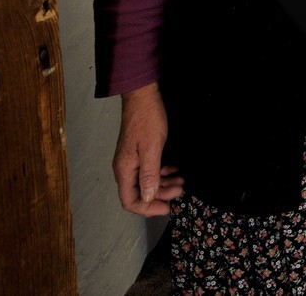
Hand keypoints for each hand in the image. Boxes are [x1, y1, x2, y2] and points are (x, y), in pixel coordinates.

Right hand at [113, 83, 184, 216]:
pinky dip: (162, 173)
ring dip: (163, 184)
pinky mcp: (139, 153)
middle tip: (180, 190)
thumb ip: (149, 175)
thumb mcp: (151, 149)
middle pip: (140, 193)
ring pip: (146, 182)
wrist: (143, 97)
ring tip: (181, 181)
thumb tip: (147, 198)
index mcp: (125, 170)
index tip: (166, 207)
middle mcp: (125, 168)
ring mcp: (132, 160)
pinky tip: (174, 169)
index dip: (147, 208)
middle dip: (160, 195)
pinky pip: (149, 170)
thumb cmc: (146, 120)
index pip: (130, 201)